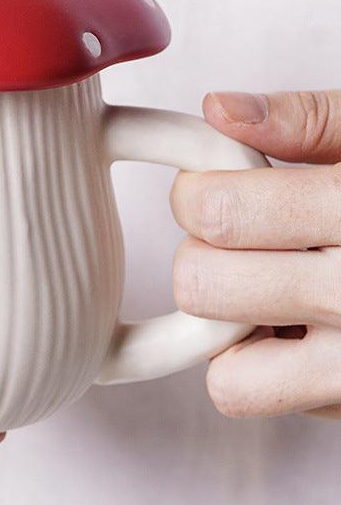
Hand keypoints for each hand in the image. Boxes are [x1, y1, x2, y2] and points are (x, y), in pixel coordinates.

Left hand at [171, 90, 340, 418]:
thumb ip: (309, 120)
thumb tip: (218, 109)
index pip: (217, 211)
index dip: (195, 192)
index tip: (213, 186)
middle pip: (203, 284)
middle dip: (203, 252)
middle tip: (243, 237)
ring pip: (223, 366)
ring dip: (223, 322)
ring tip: (270, 286)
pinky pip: (250, 396)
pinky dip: (253, 366)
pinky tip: (295, 328)